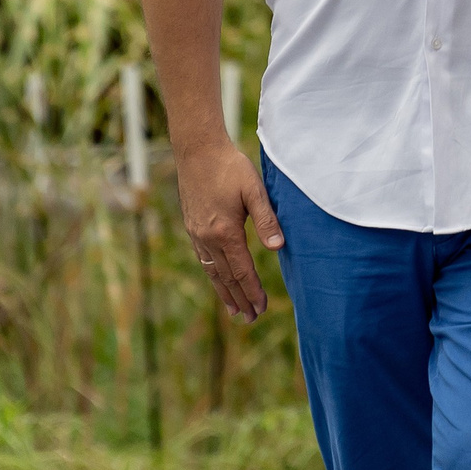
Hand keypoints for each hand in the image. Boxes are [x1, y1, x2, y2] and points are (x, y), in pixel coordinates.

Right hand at [176, 142, 283, 321]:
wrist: (197, 151)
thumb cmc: (230, 167)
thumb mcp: (255, 190)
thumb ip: (267, 220)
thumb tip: (278, 248)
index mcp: (225, 232)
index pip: (243, 271)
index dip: (253, 291)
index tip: (261, 308)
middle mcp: (208, 238)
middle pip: (227, 277)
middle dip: (240, 299)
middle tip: (250, 319)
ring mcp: (197, 233)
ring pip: (212, 270)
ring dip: (224, 291)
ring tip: (233, 309)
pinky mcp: (192, 226)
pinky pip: (204, 258)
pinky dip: (213, 274)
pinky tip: (218, 279)